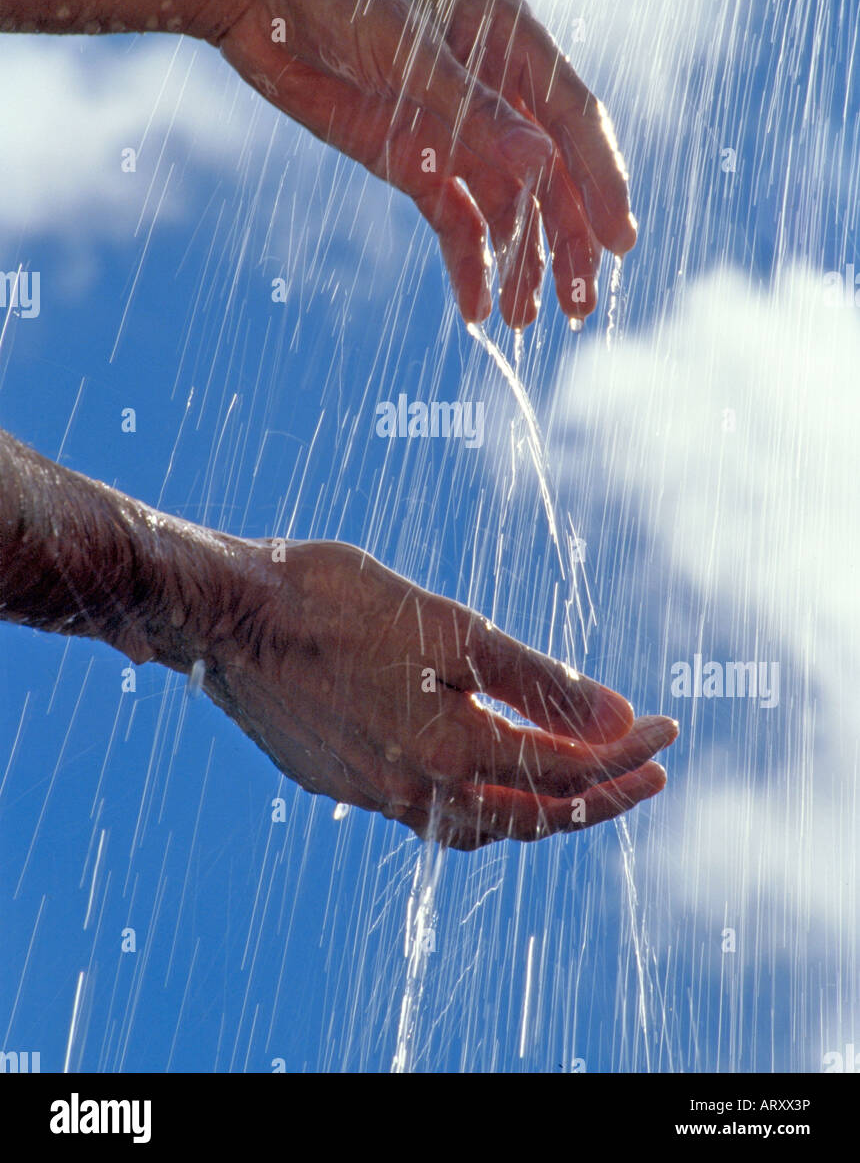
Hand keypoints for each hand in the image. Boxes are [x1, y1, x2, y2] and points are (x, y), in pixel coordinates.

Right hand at [149, 535, 676, 850]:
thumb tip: (618, 716)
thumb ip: (536, 679)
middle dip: (599, 792)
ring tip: (576, 777)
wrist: (225, 614)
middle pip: (530, 813)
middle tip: (650, 768)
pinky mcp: (336, 780)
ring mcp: (370, 793)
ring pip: (477, 820)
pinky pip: (425, 808)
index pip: (566, 770)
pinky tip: (474, 764)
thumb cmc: (338, 602)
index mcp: (450, 754)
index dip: (624, 751)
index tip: (668, 728)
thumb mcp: (453, 628)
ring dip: (535, 802)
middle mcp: (414, 792)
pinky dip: (473, 793)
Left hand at [217, 0, 636, 328]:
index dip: (603, 183)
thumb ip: (474, 112)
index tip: (621, 242)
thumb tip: (541, 166)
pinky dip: (467, 264)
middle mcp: (498, 92)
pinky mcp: (416, 162)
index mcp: (515, 44)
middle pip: (551, 178)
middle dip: (568, 243)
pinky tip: (476, 309)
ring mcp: (458, 132)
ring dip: (520, 264)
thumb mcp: (408, 53)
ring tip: (526, 321)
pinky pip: (455, 221)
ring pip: (507, 209)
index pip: (577, 122)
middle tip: (580, 306)